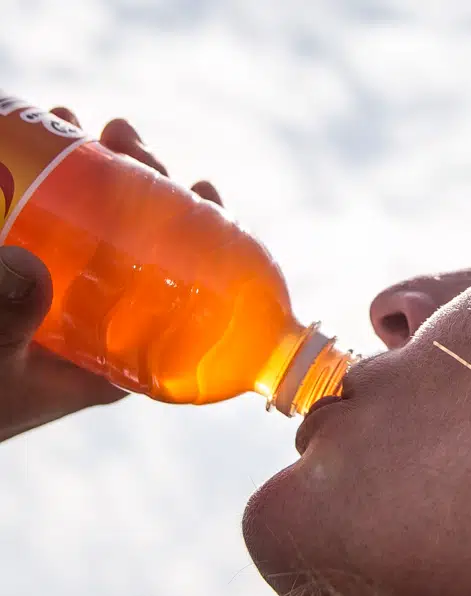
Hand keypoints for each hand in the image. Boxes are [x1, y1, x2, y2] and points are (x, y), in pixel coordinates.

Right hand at [0, 108, 222, 441]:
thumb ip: (8, 319)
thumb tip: (26, 266)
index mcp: (119, 353)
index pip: (182, 297)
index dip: (203, 241)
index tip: (201, 188)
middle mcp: (97, 321)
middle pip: (137, 244)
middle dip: (137, 183)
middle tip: (122, 138)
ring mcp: (55, 297)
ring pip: (88, 225)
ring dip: (86, 170)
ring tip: (71, 120)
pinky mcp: (20, 280)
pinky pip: (36, 224)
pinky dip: (38, 183)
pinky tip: (36, 135)